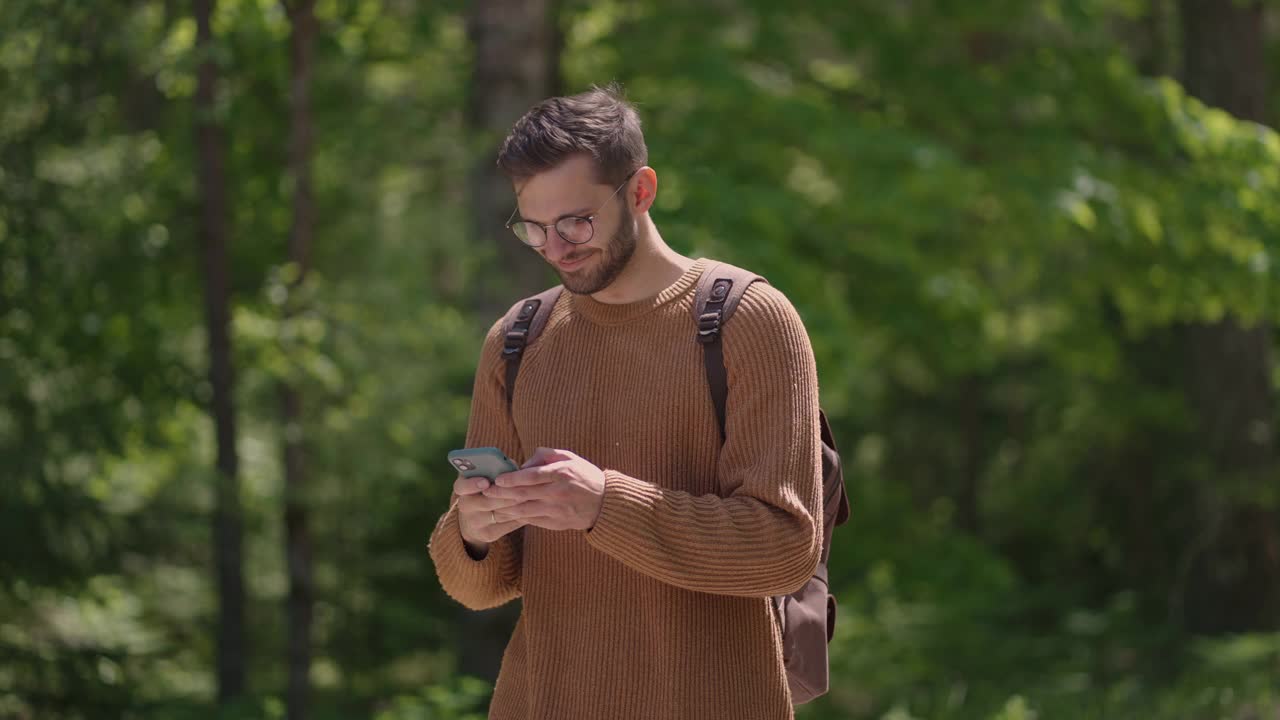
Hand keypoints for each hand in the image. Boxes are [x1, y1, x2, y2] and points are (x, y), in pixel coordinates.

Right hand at [455, 474, 529, 547]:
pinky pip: (507, 525)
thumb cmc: (485, 490)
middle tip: (522, 489)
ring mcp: (475, 522)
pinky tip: (531, 509)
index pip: (462, 486)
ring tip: (531, 497)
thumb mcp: (484, 478)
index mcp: (462, 488)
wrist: (475, 520)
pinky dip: (520, 516)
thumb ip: (495, 471)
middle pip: (486, 502)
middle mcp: (465, 506)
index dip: (472, 484)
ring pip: (500, 514)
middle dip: (506, 495)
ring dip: (516, 505)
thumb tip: (512, 466)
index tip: (485, 482)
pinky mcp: (487, 534)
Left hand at [481, 447, 605, 530]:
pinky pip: (532, 520)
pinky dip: (517, 518)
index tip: (498, 479)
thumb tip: (524, 463)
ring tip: (492, 505)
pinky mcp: (557, 523)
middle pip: (524, 494)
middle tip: (487, 492)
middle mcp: (558, 492)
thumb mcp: (570, 458)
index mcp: (561, 473)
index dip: (512, 479)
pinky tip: (506, 514)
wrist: (606, 503)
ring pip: (525, 510)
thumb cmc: (585, 476)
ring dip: (506, 508)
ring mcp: (557, 510)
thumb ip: (546, 456)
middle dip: (502, 493)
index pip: (532, 476)